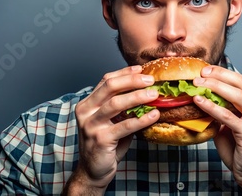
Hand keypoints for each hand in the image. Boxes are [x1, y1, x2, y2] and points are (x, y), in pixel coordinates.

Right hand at [63, 66, 159, 194]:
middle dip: (132, 80)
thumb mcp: (111, 121)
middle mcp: (86, 112)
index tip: (142, 69)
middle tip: (151, 80)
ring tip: (155, 95)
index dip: (125, 72)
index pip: (106, 80)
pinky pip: (125, 126)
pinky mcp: (100, 139)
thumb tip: (146, 91)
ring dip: (138, 97)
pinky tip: (154, 115)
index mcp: (87, 103)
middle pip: (110, 87)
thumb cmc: (105, 144)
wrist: (93, 171)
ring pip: (116, 104)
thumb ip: (122, 107)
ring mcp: (91, 125)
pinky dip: (142, 119)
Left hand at [193, 66, 241, 194]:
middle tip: (201, 73)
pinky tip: (199, 101)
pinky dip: (212, 106)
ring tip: (198, 84)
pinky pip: (228, 116)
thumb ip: (223, 112)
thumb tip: (202, 99)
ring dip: (215, 87)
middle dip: (219, 75)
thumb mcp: (232, 127)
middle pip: (241, 84)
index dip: (223, 73)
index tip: (206, 70)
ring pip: (237, 96)